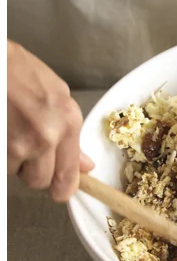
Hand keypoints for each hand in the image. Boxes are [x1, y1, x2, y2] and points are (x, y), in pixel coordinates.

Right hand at [7, 40, 93, 201]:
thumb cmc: (18, 69)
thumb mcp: (56, 94)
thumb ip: (70, 132)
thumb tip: (84, 164)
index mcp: (67, 122)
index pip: (68, 176)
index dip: (62, 188)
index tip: (60, 190)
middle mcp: (46, 136)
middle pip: (41, 181)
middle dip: (33, 171)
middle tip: (27, 148)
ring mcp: (19, 143)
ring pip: (17, 173)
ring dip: (14, 161)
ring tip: (12, 131)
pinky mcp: (0, 147)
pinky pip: (3, 165)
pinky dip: (2, 154)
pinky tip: (3, 132)